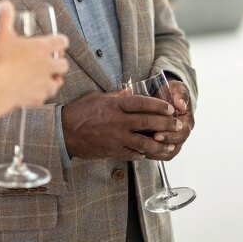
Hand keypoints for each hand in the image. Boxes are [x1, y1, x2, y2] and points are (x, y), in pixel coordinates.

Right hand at [0, 0, 69, 135]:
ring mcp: (45, 82)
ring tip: (47, 78)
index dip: (61, 41)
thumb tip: (5, 5)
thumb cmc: (0, 61)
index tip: (59, 42)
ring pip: (58, 82)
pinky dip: (42, 94)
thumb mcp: (2, 34)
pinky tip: (35, 92)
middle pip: (63, 64)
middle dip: (59, 62)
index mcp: (42, 48)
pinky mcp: (39, 97)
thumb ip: (5, 17)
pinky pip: (45, 96)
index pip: (61, 41)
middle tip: (52, 62)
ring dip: (54, 79)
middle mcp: (48, 65)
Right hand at [62, 91, 181, 160]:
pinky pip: (133, 153)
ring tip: (170, 145)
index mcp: (115, 105)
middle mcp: (118, 121)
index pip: (143, 103)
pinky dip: (143, 153)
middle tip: (178, 124)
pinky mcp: (113, 151)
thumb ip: (116, 95)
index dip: (159, 105)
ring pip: (144, 142)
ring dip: (160, 144)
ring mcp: (116, 137)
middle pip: (148, 121)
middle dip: (166, 123)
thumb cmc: (80, 112)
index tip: (170, 107)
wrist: (64, 132)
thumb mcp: (98, 97)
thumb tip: (131, 90)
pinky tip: (150, 152)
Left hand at [147, 80, 193, 160]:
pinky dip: (152, 155)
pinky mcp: (166, 143)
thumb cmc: (172, 93)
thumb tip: (181, 104)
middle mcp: (182, 132)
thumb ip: (180, 94)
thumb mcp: (177, 88)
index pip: (182, 132)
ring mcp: (175, 139)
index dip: (170, 135)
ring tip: (141, 149)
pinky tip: (140, 150)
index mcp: (187, 120)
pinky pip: (162, 155)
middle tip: (146, 143)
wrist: (166, 96)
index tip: (157, 133)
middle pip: (175, 145)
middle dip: (160, 145)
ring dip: (156, 153)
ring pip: (169, 153)